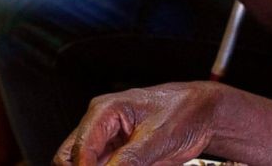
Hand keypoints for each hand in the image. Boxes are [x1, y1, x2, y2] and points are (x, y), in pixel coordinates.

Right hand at [55, 83, 220, 165]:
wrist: (201, 114)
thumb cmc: (182, 112)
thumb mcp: (159, 136)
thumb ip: (131, 158)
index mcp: (104, 111)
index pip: (80, 147)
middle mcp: (99, 124)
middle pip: (70, 156)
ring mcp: (106, 140)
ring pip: (83, 164)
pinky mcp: (117, 154)